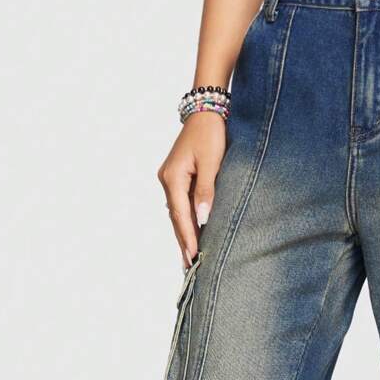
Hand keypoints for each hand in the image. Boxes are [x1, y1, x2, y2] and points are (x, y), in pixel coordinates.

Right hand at [157, 112, 226, 266]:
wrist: (205, 112)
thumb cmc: (211, 134)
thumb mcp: (212, 163)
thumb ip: (207, 192)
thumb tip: (202, 219)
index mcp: (173, 177)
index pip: (181, 216)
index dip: (188, 238)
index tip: (193, 258)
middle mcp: (167, 180)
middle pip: (176, 218)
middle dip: (183, 242)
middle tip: (189, 268)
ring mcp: (170, 178)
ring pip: (177, 213)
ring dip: (184, 234)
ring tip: (189, 257)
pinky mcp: (177, 177)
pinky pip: (180, 204)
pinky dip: (186, 221)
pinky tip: (191, 234)